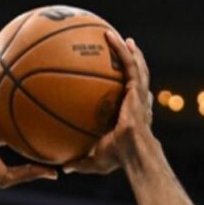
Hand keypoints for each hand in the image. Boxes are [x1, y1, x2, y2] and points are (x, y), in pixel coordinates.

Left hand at [64, 35, 154, 175]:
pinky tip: (112, 36)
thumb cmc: (118, 157)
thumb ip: (80, 161)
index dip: (130, 91)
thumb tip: (64, 168)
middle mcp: (137, 102)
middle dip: (131, 64)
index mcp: (130, 115)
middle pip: (136, 78)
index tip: (123, 86)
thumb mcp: (95, 160)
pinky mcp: (136, 87)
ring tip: (121, 38)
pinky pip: (129, 63)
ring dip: (128, 50)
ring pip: (136, 66)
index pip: (131, 100)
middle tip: (123, 53)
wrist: (132, 151)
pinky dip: (121, 49)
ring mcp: (138, 94)